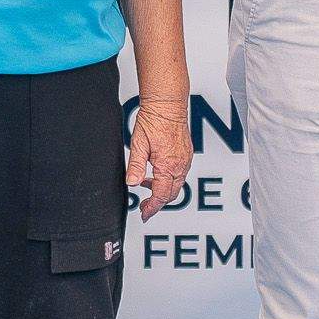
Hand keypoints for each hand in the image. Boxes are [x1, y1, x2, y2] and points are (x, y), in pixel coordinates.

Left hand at [129, 100, 194, 219]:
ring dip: (162, 189)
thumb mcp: (138, 144)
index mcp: (168, 165)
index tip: (144, 214)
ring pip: (176, 184)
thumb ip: (135, 166)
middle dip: (157, 202)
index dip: (152, 208)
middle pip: (172, 193)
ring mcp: (185, 159)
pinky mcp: (186, 154)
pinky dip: (168, 179)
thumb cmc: (154, 120)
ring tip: (145, 184)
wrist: (167, 104)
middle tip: (144, 205)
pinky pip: (180, 173)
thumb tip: (131, 183)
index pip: (161, 195)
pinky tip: (156, 172)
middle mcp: (180, 164)